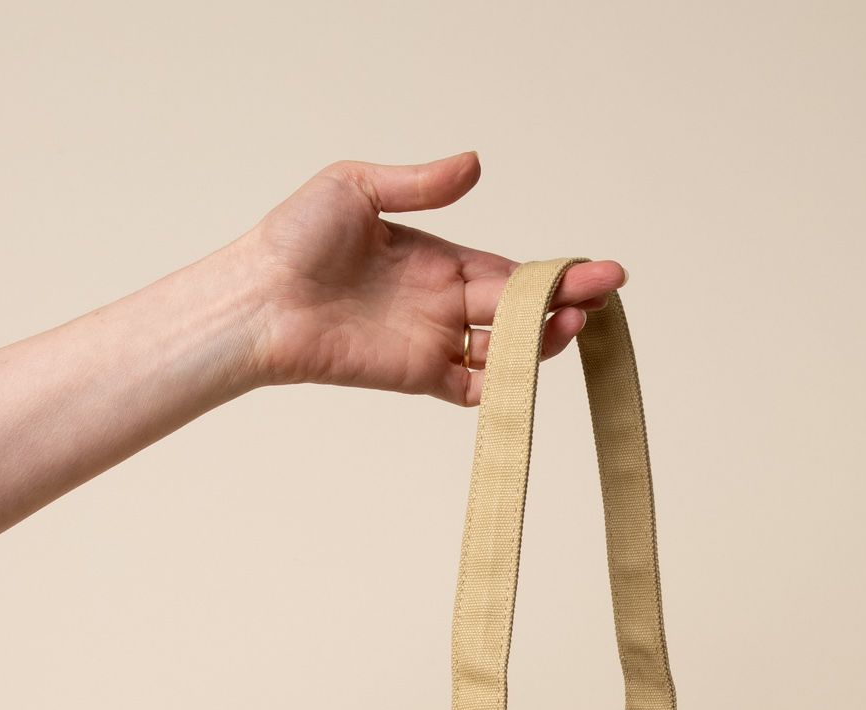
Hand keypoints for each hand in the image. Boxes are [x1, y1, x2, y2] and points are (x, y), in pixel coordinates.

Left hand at [237, 154, 624, 404]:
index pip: (508, 268)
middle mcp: (442, 303)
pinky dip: (505, 385)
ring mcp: (433, 342)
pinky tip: (531, 366)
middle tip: (605, 294)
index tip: (595, 269)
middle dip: (564, 301)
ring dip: (542, 340)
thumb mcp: (358, 188)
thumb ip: (420, 183)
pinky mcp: (418, 376)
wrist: (261, 297)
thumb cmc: (295, 238)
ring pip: (505, 350)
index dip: (552, 271)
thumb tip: (475, 164)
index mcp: (436, 258)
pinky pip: (473, 389)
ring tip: (574, 323)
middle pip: (518, 308)